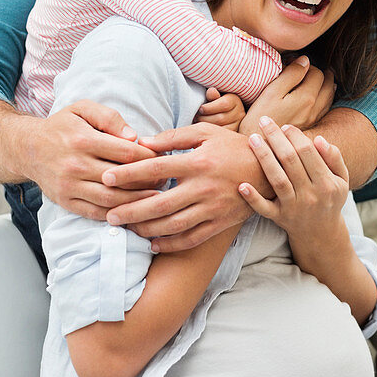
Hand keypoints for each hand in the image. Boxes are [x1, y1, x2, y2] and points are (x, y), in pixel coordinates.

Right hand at [22, 101, 159, 220]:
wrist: (28, 148)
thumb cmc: (62, 126)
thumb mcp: (83, 109)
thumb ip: (109, 117)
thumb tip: (133, 137)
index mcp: (82, 140)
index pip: (126, 153)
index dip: (149, 158)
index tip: (162, 159)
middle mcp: (75, 165)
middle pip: (122, 179)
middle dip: (148, 181)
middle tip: (165, 180)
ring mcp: (69, 186)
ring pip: (111, 199)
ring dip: (137, 202)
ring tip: (155, 199)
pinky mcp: (65, 201)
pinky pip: (96, 213)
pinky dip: (117, 214)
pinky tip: (133, 211)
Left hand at [104, 123, 271, 250]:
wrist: (270, 170)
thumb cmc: (234, 147)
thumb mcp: (207, 132)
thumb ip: (174, 137)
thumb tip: (143, 143)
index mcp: (198, 162)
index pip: (156, 169)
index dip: (129, 174)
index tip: (106, 177)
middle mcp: (203, 188)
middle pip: (160, 204)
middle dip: (131, 211)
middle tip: (108, 215)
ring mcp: (212, 208)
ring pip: (173, 225)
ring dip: (147, 229)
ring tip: (127, 229)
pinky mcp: (220, 223)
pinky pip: (192, 239)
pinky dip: (171, 244)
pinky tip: (154, 243)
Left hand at [194, 88, 244, 130]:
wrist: (221, 110)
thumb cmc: (214, 101)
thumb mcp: (214, 95)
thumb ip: (212, 95)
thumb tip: (211, 91)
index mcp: (234, 100)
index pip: (224, 104)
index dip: (209, 107)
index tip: (200, 109)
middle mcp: (239, 113)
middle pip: (221, 118)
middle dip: (205, 118)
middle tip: (196, 117)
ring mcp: (237, 125)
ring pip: (221, 129)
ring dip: (207, 127)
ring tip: (198, 123)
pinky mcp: (233, 133)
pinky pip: (221, 136)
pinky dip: (211, 134)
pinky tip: (205, 130)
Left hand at [238, 117, 348, 259]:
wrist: (321, 234)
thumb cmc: (329, 198)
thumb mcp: (341, 180)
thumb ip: (334, 158)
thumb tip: (319, 139)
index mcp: (327, 183)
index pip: (308, 153)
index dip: (295, 136)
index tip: (285, 126)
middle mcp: (311, 195)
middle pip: (290, 161)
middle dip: (276, 138)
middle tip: (264, 122)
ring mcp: (294, 208)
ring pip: (277, 179)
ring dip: (263, 157)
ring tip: (252, 138)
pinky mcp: (279, 218)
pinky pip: (264, 209)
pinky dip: (253, 198)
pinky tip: (242, 185)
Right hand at [239, 58, 334, 135]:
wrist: (258, 146)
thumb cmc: (260, 118)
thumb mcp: (271, 92)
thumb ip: (290, 74)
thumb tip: (305, 60)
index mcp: (307, 98)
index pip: (317, 73)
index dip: (307, 64)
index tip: (293, 63)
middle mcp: (315, 109)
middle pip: (328, 84)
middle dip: (321, 73)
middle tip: (310, 68)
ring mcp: (314, 120)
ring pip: (329, 97)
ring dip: (325, 85)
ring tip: (318, 78)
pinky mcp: (310, 128)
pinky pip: (325, 109)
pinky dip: (324, 98)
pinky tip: (317, 97)